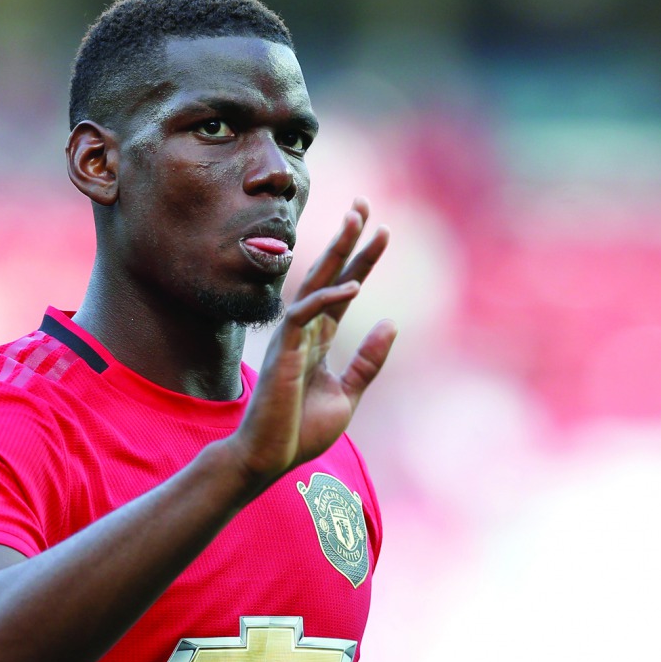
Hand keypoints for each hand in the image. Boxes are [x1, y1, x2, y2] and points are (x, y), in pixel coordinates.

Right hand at [230, 197, 396, 485]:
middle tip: (363, 204)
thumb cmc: (300, 430)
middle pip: (328, 274)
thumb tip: (391, 322)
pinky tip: (353, 286)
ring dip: (336, 252)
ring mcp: (291, 339)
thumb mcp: (347, 393)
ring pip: (314, 284)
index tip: (381, 231)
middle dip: (345, 239)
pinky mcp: (282, 353)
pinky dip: (328, 299)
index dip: (361, 260)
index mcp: (319, 339)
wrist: (269, 457)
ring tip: (357, 222)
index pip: (343, 289)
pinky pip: (304, 316)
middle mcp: (304, 331)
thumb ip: (368, 360)